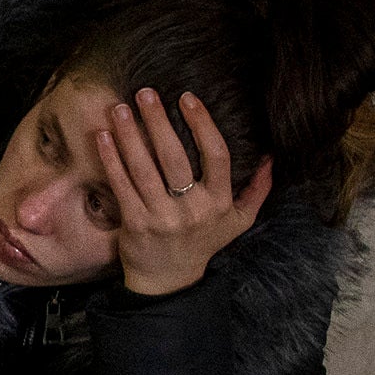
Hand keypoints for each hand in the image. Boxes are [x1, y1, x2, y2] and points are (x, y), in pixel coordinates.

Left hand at [93, 85, 271, 298]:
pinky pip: (121, 185)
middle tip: (146, 93)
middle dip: (159, 121)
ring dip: (130, 135)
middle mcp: (193, 210)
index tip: (187, 98)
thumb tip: (272, 157)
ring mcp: (163, 217)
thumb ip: (257, 190)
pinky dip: (111, 159)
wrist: (168, 281)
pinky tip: (102, 136)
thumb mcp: (238, 221)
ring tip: (121, 108)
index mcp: (220, 203)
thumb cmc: (203, 243)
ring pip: (144, 168)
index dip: (202, 124)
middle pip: (175, 157)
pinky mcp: (136, 224)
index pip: (216, 155)